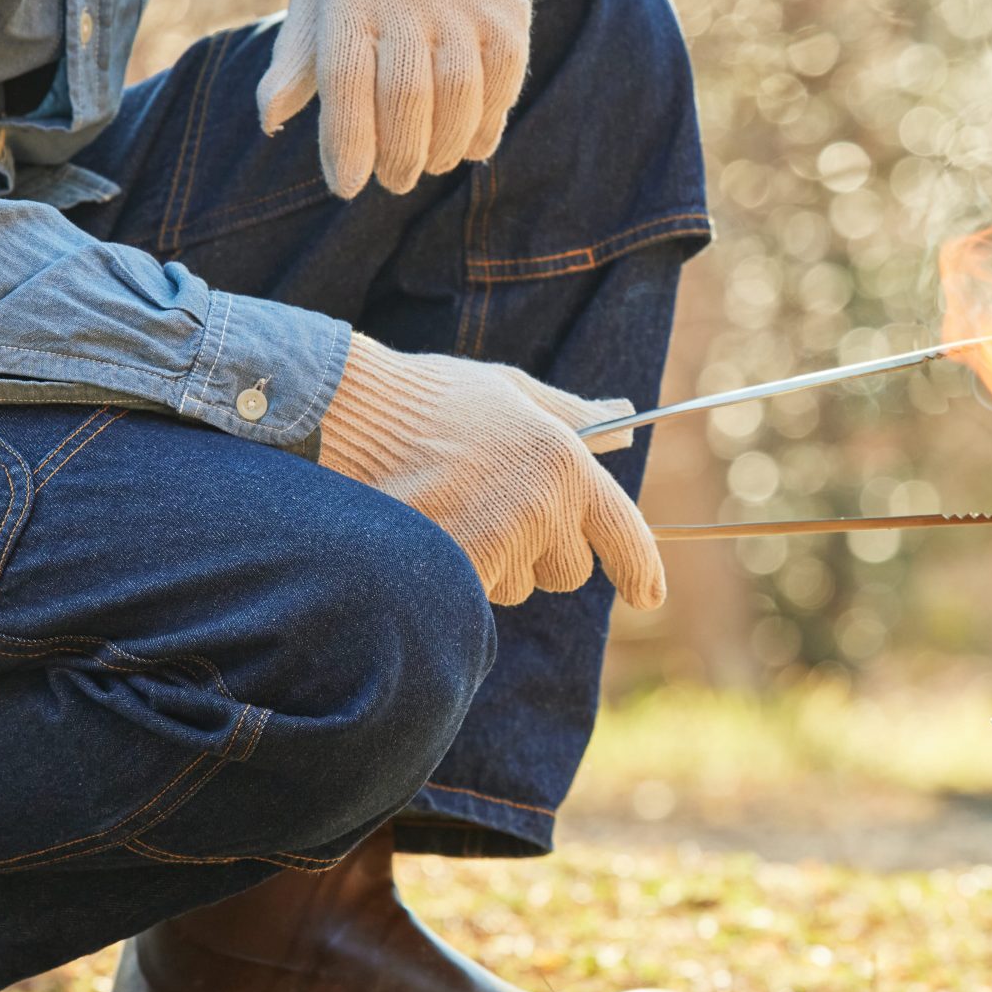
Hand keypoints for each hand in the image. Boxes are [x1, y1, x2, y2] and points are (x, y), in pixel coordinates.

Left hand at [257, 0, 531, 197]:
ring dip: (442, 148)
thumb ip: (299, 50)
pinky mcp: (509, 2)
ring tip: (427, 165)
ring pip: (458, 97)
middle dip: (397, 157)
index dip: (346, 144)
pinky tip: (470, 144)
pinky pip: (503, 80)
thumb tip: (271, 119)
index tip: (346, 186)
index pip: (344, 82)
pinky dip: (487, 123)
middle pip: (405, 99)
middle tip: (392, 182)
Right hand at [317, 335, 664, 609]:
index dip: (640, 570)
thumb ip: (573, 414)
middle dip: (537, 553)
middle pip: (568, 572)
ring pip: (517, 587)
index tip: (647, 595)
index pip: (624, 533)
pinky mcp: (459, 572)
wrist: (345, 416)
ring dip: (491, 563)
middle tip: (487, 504)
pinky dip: (459, 579)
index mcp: (566, 460)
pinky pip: (478, 599)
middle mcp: (544, 506)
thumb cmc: (428, 399)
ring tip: (446, 509)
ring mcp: (501, 542)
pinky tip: (430, 534)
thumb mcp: (510, 392)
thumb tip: (625, 420)